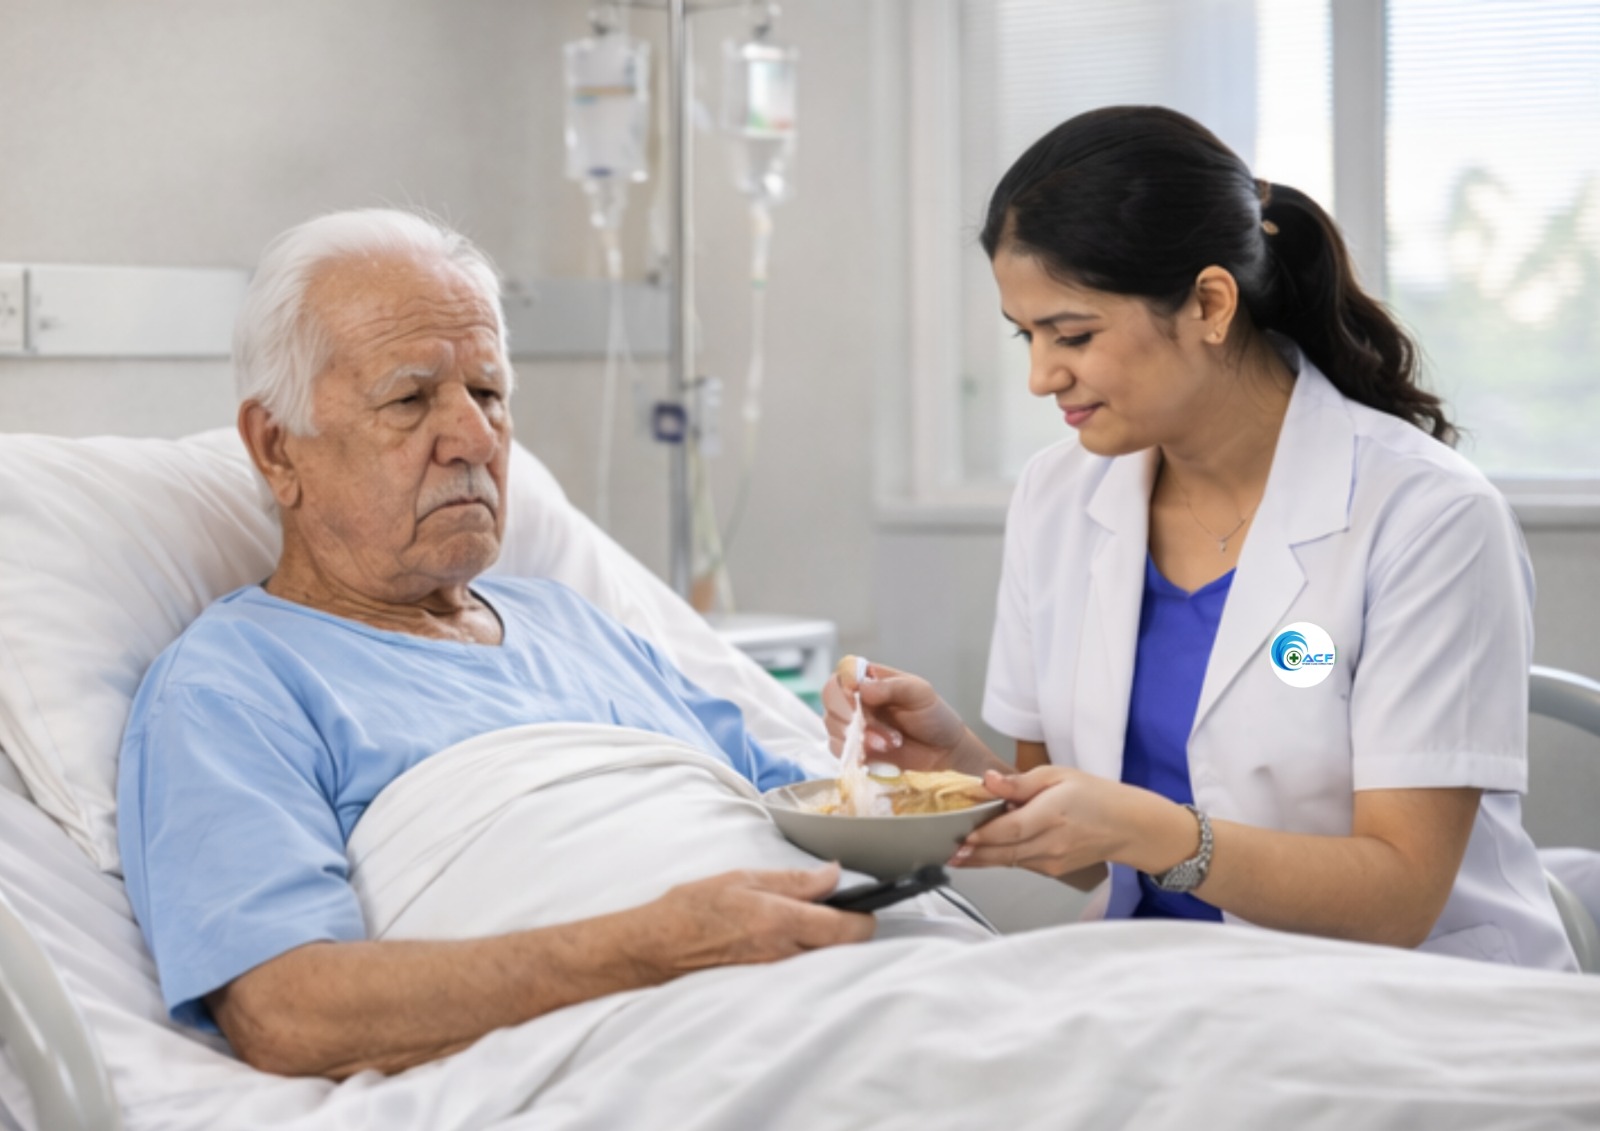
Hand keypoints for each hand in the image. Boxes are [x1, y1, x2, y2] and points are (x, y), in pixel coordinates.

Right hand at [643, 864, 874, 977]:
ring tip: (807, 920)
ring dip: (826, 941)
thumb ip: (794, 880)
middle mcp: (784, 954)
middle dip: (848, 928)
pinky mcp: (767, 985)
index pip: (849, 929)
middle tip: (836, 907)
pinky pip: (801, 969)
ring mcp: (777, 974)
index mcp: (782, 922)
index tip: (863, 901)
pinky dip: (804, 953)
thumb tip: (833, 874)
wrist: (656, 947)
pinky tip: (787, 939)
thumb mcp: (744, 879)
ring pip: (824, 959)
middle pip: (844, 949)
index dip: (866, 914)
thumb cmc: (694, 908)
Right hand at [822, 657, 999, 775]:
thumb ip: (893, 687)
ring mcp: (851, 725)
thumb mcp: (920, 693)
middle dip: (853, 716)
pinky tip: (879, 755)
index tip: (856, 693)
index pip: (845, 671)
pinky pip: (838, 750)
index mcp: (871, 678)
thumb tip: (862, 688)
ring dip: (859, 738)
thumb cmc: (934, 716)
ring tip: (891, 744)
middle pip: (831, 699)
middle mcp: (855, 699)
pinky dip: (856, 754)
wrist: (943, 751)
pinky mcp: (852, 749)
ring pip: (833, 726)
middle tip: (881, 730)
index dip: (845, 681)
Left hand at [949, 767, 1136, 877]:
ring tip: (955, 855)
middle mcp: (1050, 844)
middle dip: (972, 853)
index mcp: (1051, 815)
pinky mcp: (1051, 870)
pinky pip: (1019, 864)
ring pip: (1007, 862)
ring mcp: (1051, 862)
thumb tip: (988, 780)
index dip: (982, 835)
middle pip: (1002, 852)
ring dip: (980, 859)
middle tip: (945, 851)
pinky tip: (981, 853)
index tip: (959, 835)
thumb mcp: (1058, 775)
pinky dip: (999, 859)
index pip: (1009, 830)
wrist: (1128, 827)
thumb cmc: (1095, 795)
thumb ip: (1020, 781)